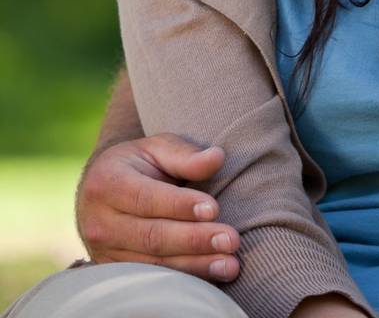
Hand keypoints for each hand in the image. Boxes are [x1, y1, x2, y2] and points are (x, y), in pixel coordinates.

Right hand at [76, 133, 240, 281]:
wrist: (100, 191)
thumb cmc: (136, 164)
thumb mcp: (156, 148)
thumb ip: (185, 154)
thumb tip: (217, 158)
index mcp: (107, 183)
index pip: (147, 198)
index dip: (181, 206)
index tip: (214, 209)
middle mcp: (101, 222)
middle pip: (152, 237)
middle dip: (195, 240)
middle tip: (231, 240)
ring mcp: (105, 252)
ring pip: (154, 264)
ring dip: (195, 266)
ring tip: (229, 264)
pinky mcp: (116, 272)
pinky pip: (153, 278)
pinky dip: (185, 278)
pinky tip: (212, 276)